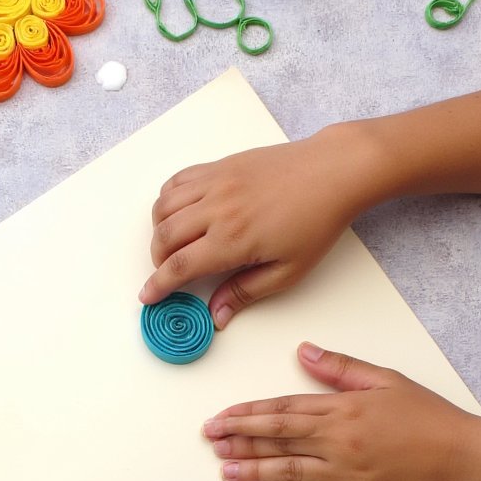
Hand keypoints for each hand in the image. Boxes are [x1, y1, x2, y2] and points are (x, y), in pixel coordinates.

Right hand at [141, 124, 385, 326]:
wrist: (333, 172)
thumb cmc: (317, 221)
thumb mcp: (288, 271)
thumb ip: (246, 292)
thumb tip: (217, 315)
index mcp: (233, 240)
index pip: (179, 267)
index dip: (157, 286)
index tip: (148, 296)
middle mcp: (217, 209)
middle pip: (163, 237)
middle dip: (156, 261)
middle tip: (166, 273)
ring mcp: (216, 183)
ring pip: (164, 207)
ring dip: (158, 230)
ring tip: (171, 245)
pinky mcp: (220, 166)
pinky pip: (177, 180)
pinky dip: (168, 199)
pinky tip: (179, 212)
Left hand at [202, 344, 480, 480]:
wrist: (463, 460)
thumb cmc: (428, 417)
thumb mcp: (385, 380)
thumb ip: (340, 367)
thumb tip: (303, 350)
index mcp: (343, 409)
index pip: (283, 410)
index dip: (247, 414)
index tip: (221, 417)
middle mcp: (338, 442)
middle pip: (277, 439)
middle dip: (239, 439)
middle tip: (209, 440)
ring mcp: (346, 475)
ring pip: (287, 471)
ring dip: (252, 469)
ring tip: (224, 469)